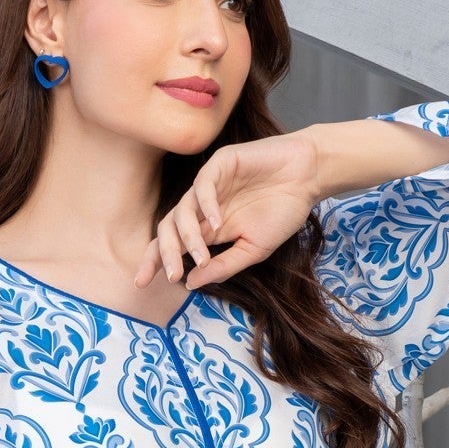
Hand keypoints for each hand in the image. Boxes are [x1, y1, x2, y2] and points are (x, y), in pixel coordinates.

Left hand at [135, 129, 323, 292]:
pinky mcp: (220, 164)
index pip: (172, 245)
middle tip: (171, 275)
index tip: (141, 283)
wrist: (307, 178)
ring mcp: (209, 185)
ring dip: (189, 236)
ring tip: (202, 255)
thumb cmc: (282, 212)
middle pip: (168, 229)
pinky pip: (203, 185)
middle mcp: (202, 207)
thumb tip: (190, 283)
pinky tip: (218, 222)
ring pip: (182, 210)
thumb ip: (223, 266)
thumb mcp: (253, 250)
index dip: (155, 261)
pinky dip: (207, 205)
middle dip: (165, 253)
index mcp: (207, 228)